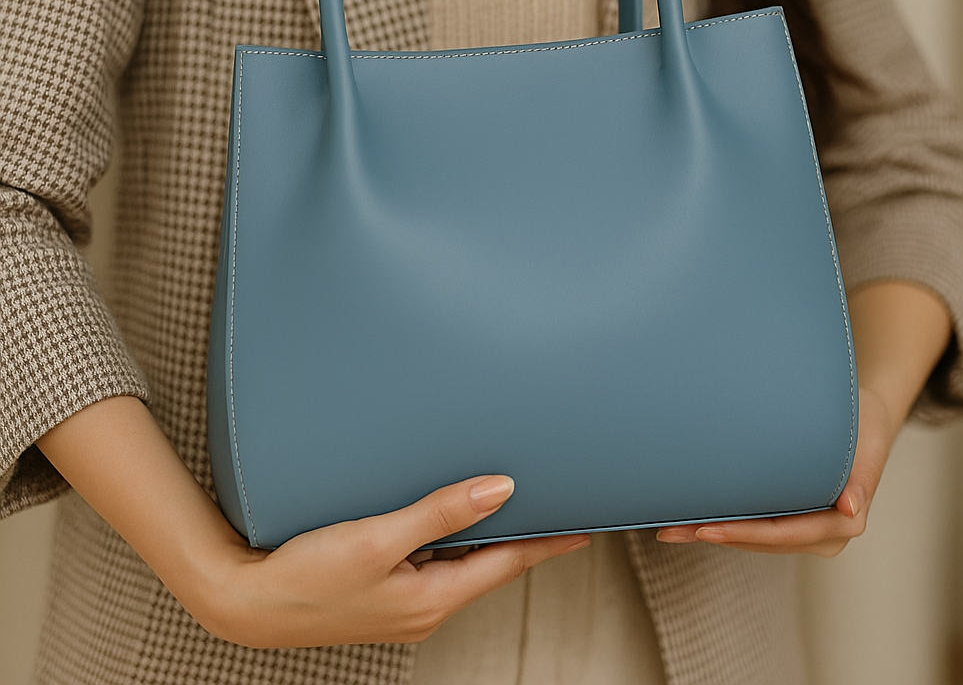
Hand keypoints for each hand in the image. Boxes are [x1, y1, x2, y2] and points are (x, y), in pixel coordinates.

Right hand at [38, 397, 587, 649]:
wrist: (246, 602)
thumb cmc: (309, 575)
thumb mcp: (379, 538)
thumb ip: (441, 512)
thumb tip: (501, 489)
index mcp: (433, 598)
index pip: (508, 564)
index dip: (548, 542)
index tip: (584, 524)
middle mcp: (425, 605)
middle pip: (489, 564)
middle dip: (523, 536)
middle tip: (555, 504)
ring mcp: (403, 601)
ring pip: (459, 562)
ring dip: (485, 536)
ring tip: (511, 504)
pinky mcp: (381, 590)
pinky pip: (430, 562)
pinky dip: (449, 539)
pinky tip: (446, 517)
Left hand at [655, 385, 893, 555]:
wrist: (866, 419)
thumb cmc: (862, 425)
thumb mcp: (866, 442)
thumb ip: (860, 478)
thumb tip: (850, 508)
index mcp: (843, 522)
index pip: (783, 533)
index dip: (744, 534)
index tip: (707, 530)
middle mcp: (824, 534)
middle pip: (762, 540)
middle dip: (717, 535)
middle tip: (672, 529)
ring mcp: (807, 530)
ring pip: (754, 538)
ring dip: (714, 532)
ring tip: (671, 527)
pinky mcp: (792, 519)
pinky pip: (756, 527)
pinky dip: (726, 523)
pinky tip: (693, 520)